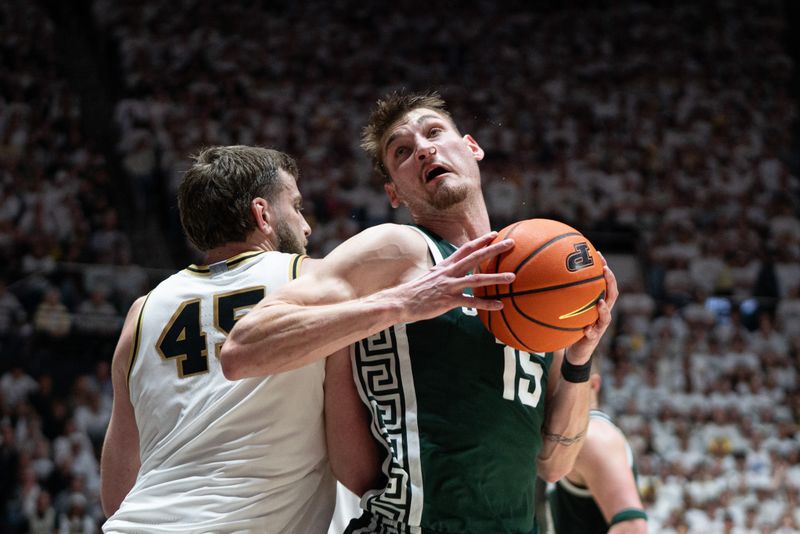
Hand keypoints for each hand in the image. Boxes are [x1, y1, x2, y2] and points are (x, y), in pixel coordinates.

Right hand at [387, 232, 515, 322]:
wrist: (400, 301)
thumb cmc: (416, 292)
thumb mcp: (430, 277)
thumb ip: (444, 273)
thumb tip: (454, 274)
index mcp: (445, 265)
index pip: (466, 248)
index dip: (481, 240)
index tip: (495, 234)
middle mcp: (449, 272)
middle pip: (475, 257)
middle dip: (494, 249)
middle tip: (511, 243)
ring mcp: (449, 285)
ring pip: (477, 279)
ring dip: (496, 277)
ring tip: (512, 276)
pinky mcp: (448, 300)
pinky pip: (471, 302)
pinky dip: (486, 303)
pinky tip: (500, 305)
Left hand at [565, 251, 617, 363]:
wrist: (576, 349)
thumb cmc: (573, 324)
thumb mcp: (571, 307)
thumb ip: (567, 294)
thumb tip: (550, 272)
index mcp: (599, 302)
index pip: (606, 283)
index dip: (605, 269)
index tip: (599, 255)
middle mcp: (603, 313)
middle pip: (612, 295)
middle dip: (610, 282)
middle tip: (605, 270)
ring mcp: (599, 326)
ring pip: (606, 317)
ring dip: (604, 309)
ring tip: (599, 303)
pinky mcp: (593, 339)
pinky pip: (592, 335)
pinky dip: (590, 331)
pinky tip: (585, 329)